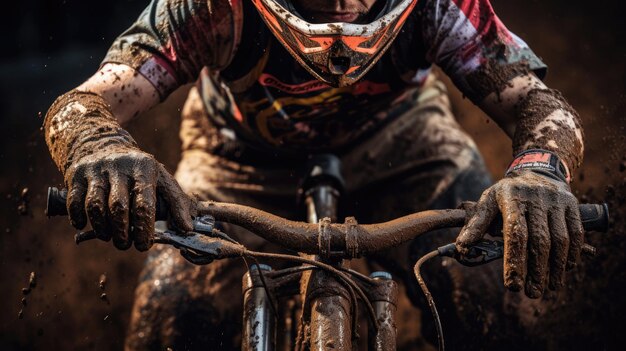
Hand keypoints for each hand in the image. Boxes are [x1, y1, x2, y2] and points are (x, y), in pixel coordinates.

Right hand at [65, 147, 194, 250]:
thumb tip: (187, 228)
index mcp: (144, 168)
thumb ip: (177, 202)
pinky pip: (75, 201)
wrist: (102, 144)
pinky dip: (79, 218)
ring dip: (102, 229)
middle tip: (126, 244)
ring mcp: (96, 170)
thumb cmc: (138, 171)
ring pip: (95, 206)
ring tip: (110, 237)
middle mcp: (119, 167)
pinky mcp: (76, 174)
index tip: (144, 245)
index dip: (144, 229)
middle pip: (118, 207)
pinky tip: (85, 226)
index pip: (144, 204)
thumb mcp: (161, 179)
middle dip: (122, 233)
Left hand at [456, 171, 583, 297]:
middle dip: (535, 270)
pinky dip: (571, 254)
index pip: (515, 233)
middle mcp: (535, 198)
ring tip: (549, 288)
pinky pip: (575, 233)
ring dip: (555, 267)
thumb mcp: (488, 201)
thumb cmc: (507, 194)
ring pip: (560, 239)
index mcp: (510, 197)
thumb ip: (476, 224)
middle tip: (531, 293)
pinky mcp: (571, 204)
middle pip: (539, 240)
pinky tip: (564, 269)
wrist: (537, 170)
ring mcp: (556, 201)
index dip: (514, 260)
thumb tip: (462, 247)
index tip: (512, 285)